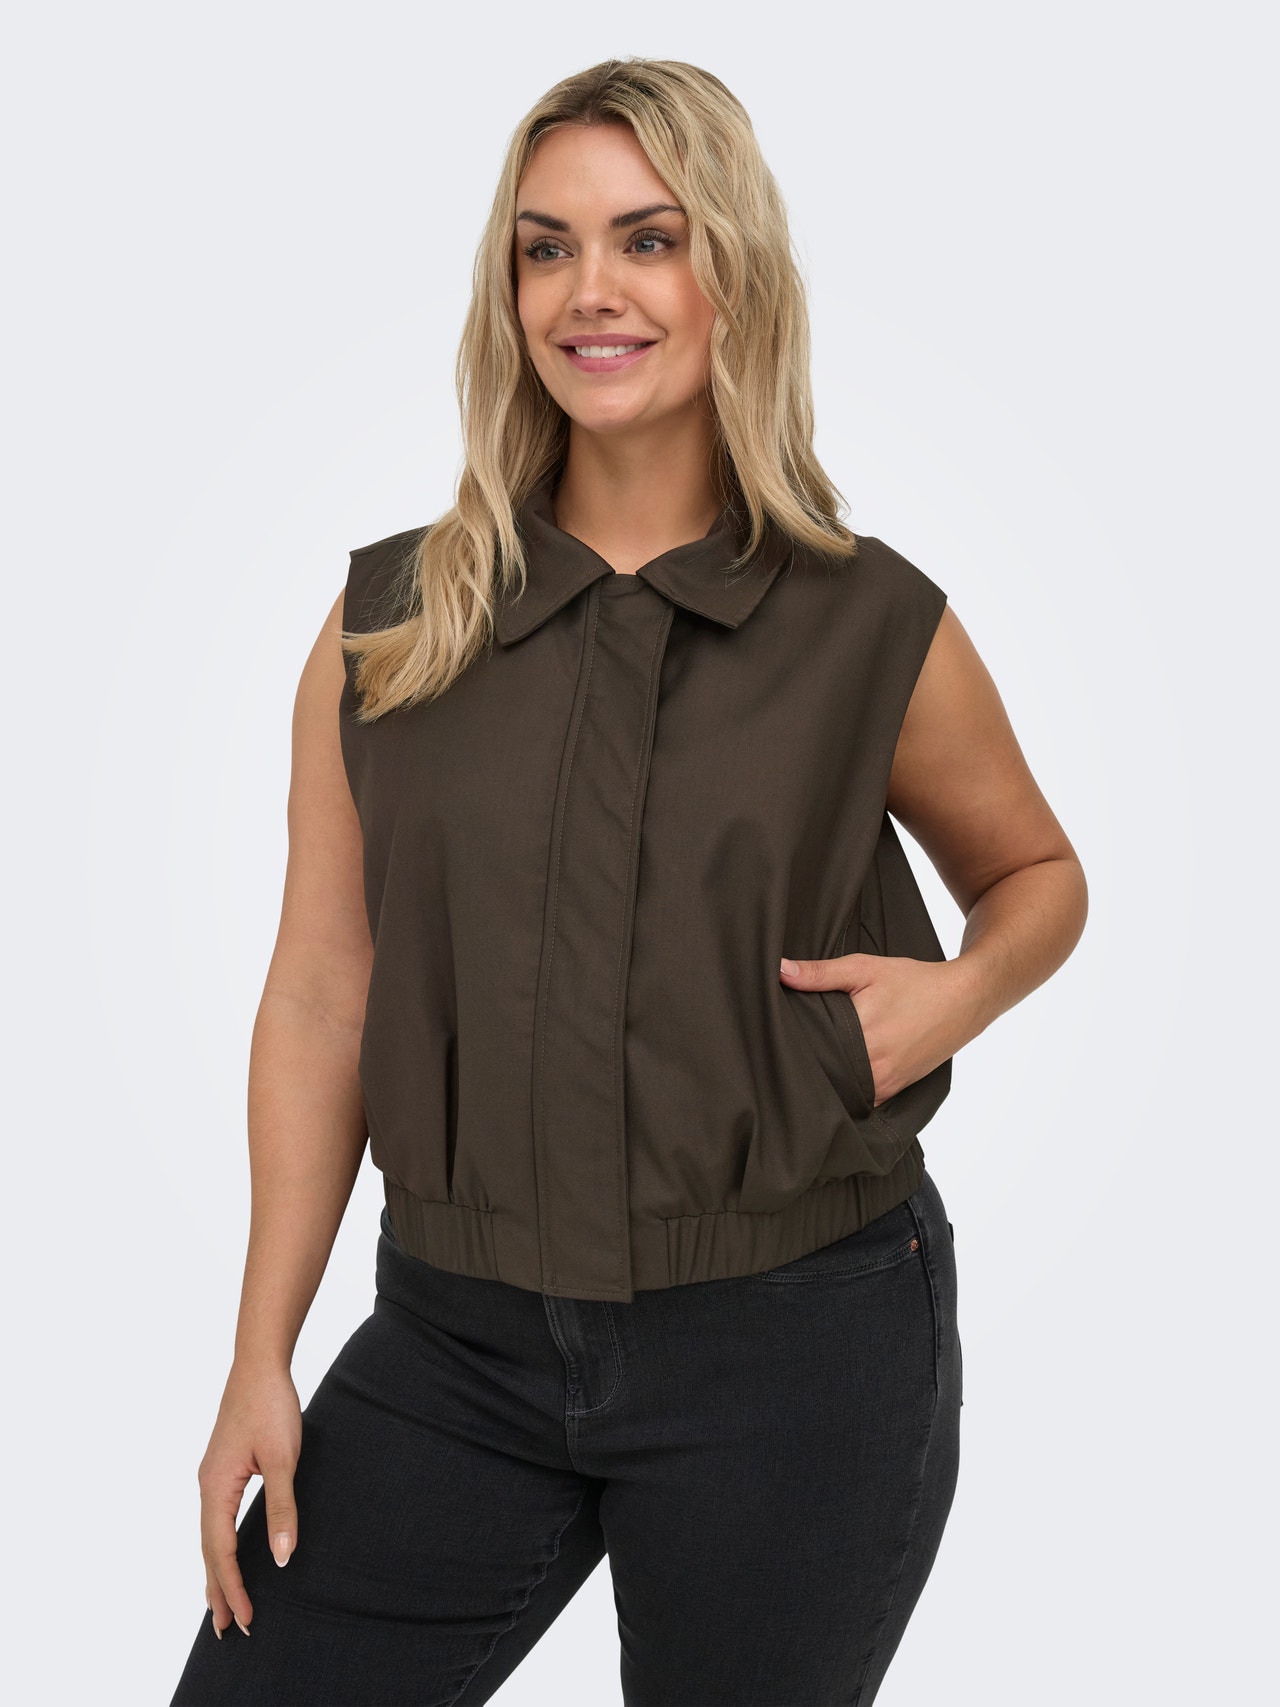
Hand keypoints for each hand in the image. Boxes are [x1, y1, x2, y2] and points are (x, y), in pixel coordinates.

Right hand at [197, 1361, 301, 1637]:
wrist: (258, 1363)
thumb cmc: (271, 1406)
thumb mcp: (284, 1458)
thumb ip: (282, 1507)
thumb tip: (283, 1555)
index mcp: (216, 1487)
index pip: (221, 1551)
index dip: (234, 1587)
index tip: (246, 1619)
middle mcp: (207, 1486)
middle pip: (208, 1550)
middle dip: (219, 1590)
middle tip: (229, 1630)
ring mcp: (211, 1476)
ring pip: (210, 1535)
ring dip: (217, 1571)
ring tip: (222, 1604)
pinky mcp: (221, 1467)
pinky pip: (215, 1518)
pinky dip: (220, 1545)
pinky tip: (227, 1553)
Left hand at [779, 952, 972, 1104]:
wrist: (963, 1000)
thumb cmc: (914, 982)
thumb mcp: (865, 969)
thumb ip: (820, 973)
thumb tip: (780, 971)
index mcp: (861, 1037)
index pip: (809, 1052)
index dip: (789, 1046)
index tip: (774, 1039)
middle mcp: (872, 1069)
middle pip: (823, 1074)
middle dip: (805, 1063)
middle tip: (784, 1050)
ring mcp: (884, 1084)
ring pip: (840, 1090)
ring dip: (825, 1079)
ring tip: (808, 1062)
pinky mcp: (893, 1091)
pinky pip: (860, 1097)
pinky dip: (846, 1087)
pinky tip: (836, 1072)